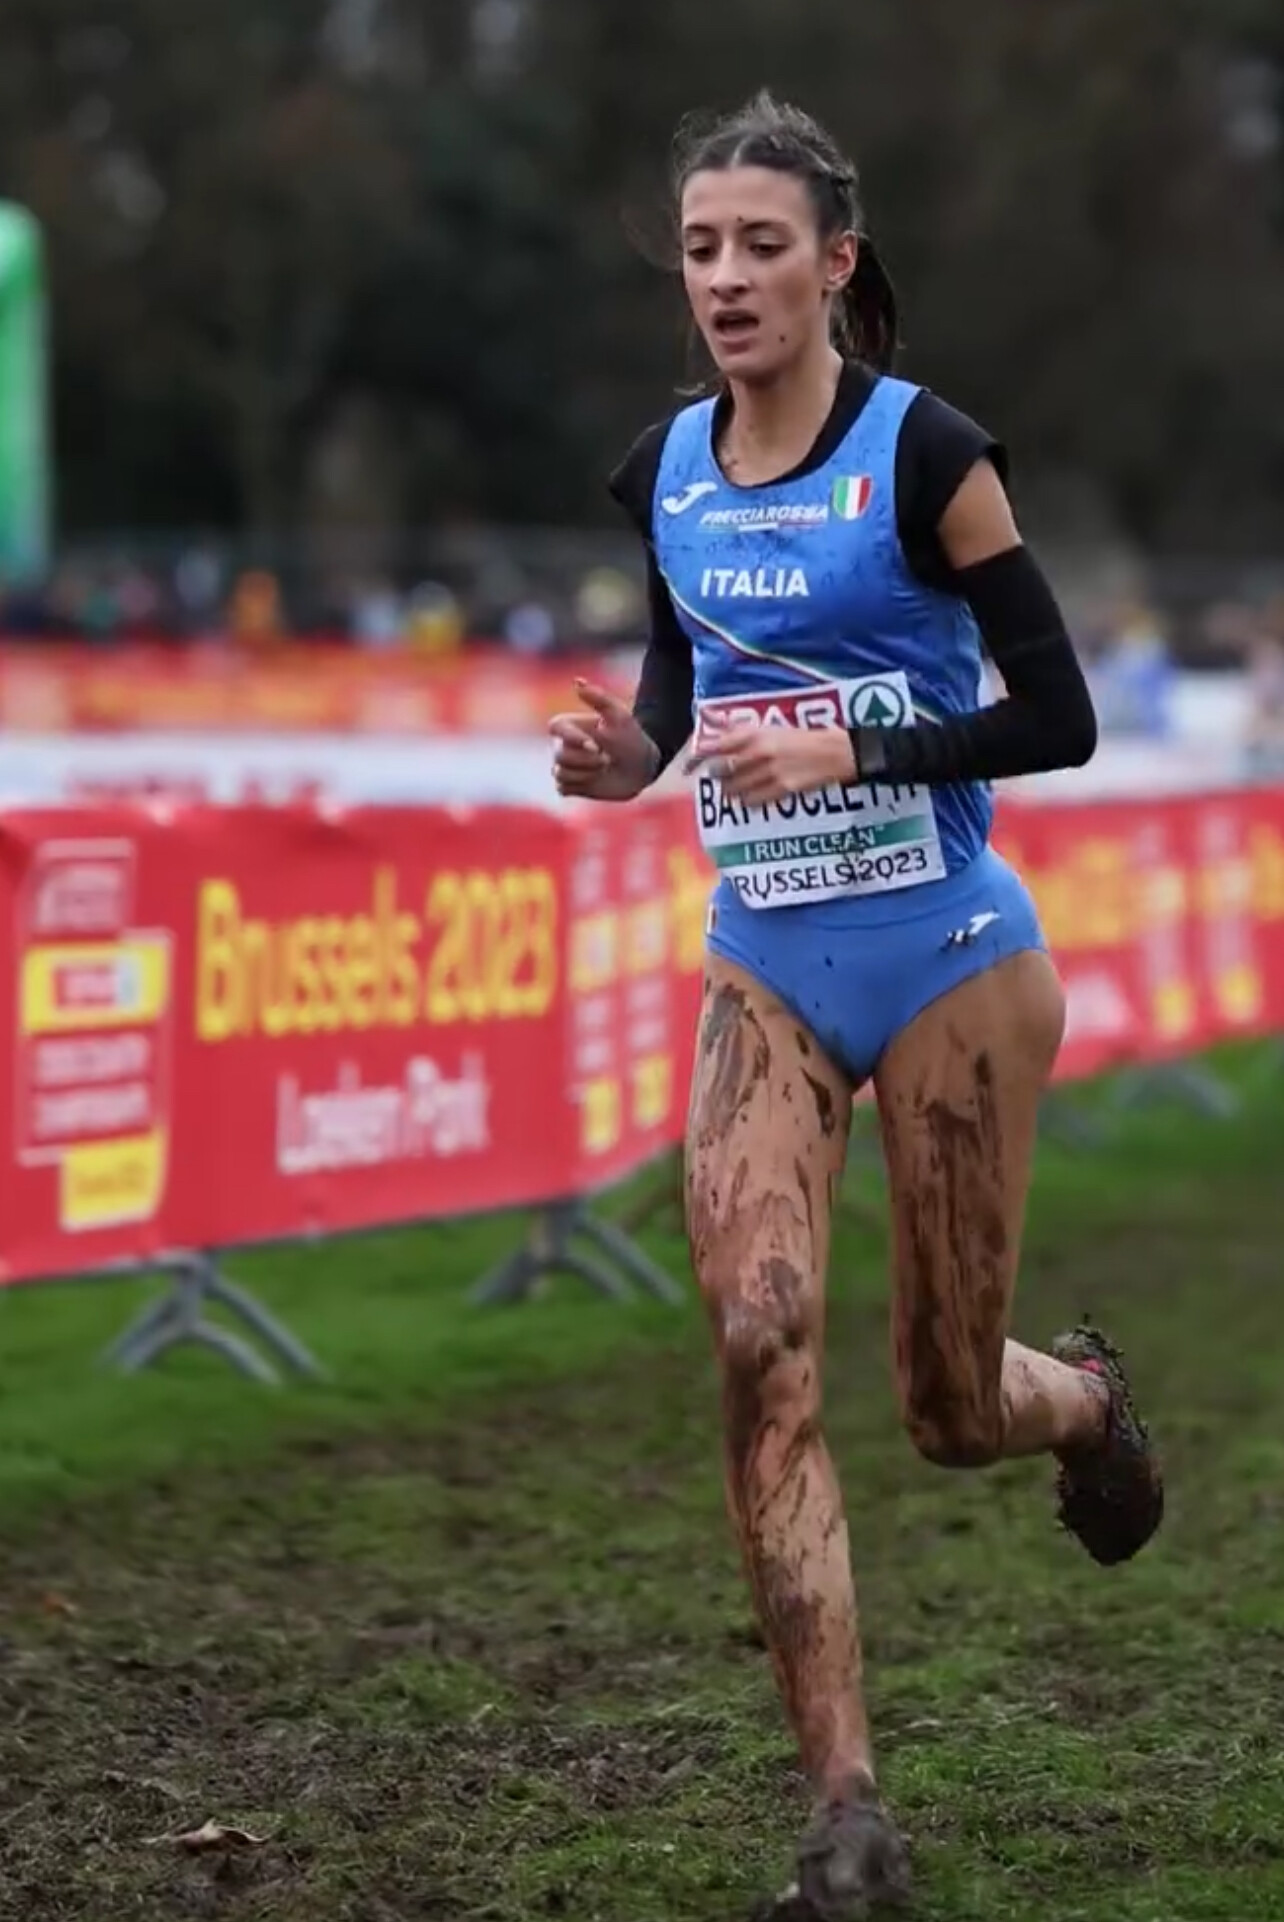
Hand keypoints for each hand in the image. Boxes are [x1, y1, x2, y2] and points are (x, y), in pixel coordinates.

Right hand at [549, 679, 660, 801]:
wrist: (642, 767)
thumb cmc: (631, 738)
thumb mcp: (619, 716)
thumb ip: (598, 698)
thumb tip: (577, 681)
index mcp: (570, 726)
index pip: (555, 727)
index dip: (572, 738)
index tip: (595, 746)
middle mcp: (563, 745)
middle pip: (559, 755)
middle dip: (586, 760)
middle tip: (607, 759)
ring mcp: (565, 766)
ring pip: (560, 773)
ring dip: (586, 774)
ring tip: (604, 769)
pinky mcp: (569, 785)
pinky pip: (562, 788)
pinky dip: (581, 785)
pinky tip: (596, 780)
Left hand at [685, 723, 856, 804]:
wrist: (834, 752)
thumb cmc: (801, 737)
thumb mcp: (770, 727)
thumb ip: (737, 728)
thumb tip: (709, 717)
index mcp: (757, 733)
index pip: (718, 745)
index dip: (700, 756)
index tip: (690, 764)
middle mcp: (760, 752)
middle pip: (722, 770)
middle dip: (714, 775)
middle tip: (714, 776)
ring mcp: (771, 772)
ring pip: (735, 788)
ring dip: (728, 790)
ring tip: (730, 787)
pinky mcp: (782, 789)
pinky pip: (753, 801)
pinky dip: (746, 800)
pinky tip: (748, 797)